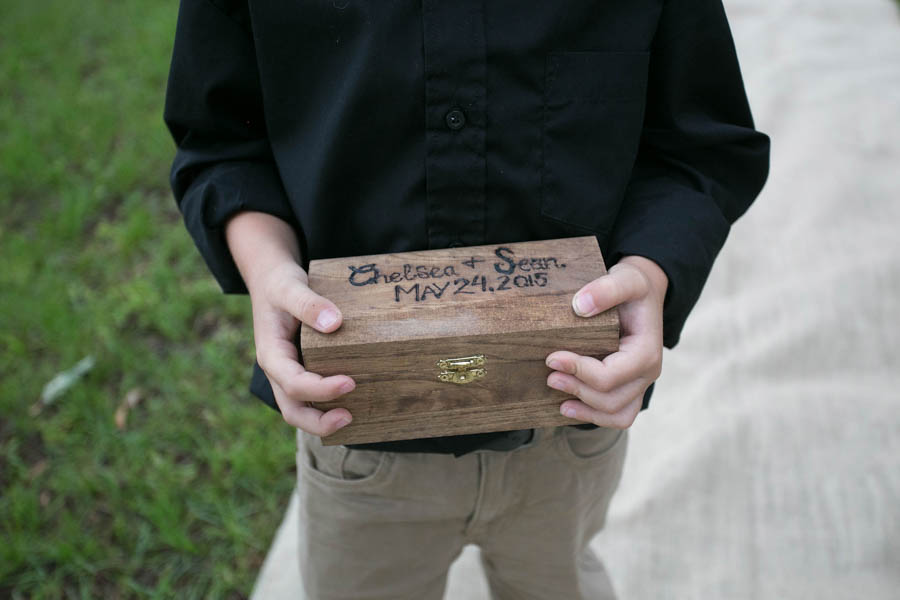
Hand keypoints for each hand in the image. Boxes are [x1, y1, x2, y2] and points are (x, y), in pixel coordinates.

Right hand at [249, 261, 355, 434]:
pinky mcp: (303, 371)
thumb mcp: (290, 287)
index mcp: (271, 355)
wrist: (272, 281)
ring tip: (354, 418)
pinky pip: (312, 398)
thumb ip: (308, 304)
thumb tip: (334, 323)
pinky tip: (356, 405)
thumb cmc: (280, 284)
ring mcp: (289, 374)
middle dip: (318, 421)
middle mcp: (278, 371)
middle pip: (292, 410)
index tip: (350, 383)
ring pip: (301, 409)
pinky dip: (329, 407)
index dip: (320, 388)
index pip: (293, 382)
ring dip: (323, 420)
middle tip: (349, 417)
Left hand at [545, 255, 667, 428]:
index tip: (552, 358)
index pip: (610, 375)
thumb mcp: (626, 278)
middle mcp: (648, 373)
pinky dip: (595, 416)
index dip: (579, 371)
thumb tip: (580, 307)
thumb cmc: (634, 288)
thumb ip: (607, 288)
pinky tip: (569, 407)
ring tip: (559, 402)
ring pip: (617, 414)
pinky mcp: (630, 388)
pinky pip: (618, 415)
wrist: (643, 294)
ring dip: (586, 411)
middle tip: (549, 376)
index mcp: (647, 351)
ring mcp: (640, 384)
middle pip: (611, 399)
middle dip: (577, 390)